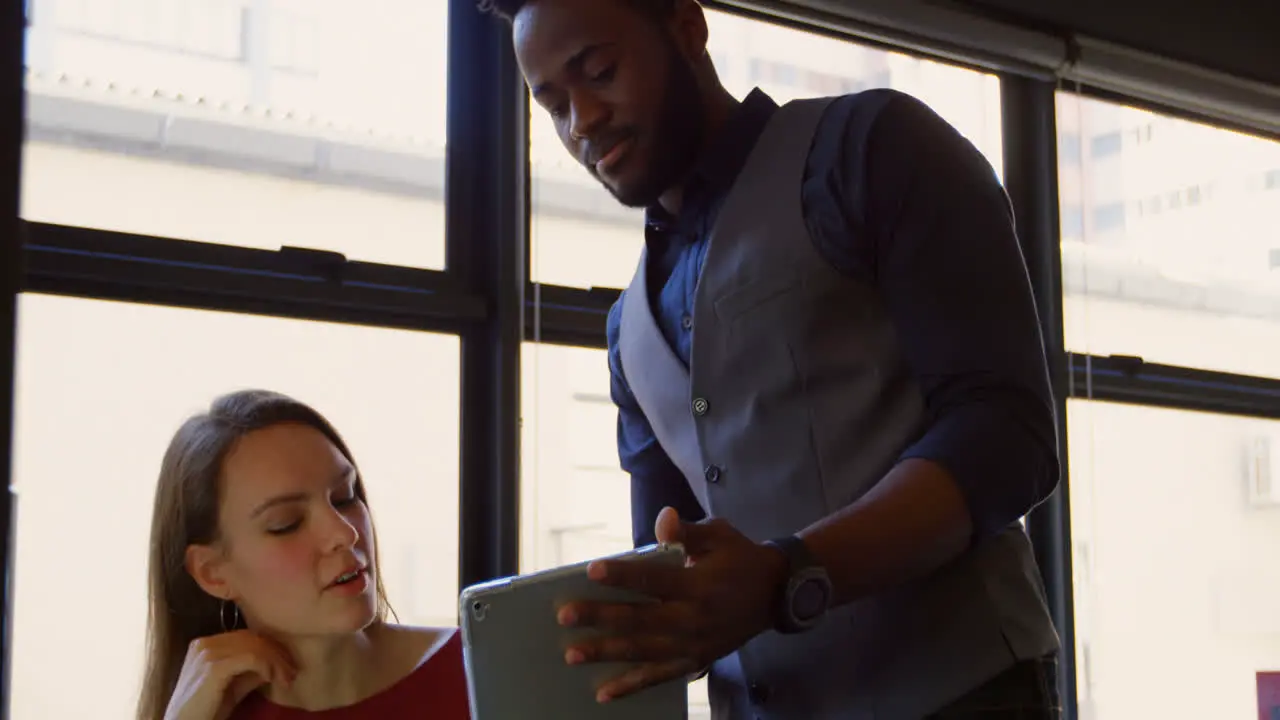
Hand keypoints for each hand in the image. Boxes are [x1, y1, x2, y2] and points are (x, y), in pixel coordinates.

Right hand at [163, 630, 296, 719]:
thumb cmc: (206, 711)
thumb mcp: (233, 687)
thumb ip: (251, 672)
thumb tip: (276, 662)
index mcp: (205, 644)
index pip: (247, 636)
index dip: (271, 648)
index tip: (288, 666)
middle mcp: (204, 644)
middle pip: (252, 638)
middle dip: (277, 654)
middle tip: (292, 673)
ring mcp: (206, 653)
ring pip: (254, 646)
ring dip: (276, 662)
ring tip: (286, 678)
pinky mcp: (212, 667)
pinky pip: (250, 657)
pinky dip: (266, 666)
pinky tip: (271, 678)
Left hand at [558, 507, 786, 702]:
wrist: (776, 594)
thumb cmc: (741, 557)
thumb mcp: (719, 535)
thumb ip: (687, 531)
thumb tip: (663, 520)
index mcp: (698, 584)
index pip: (653, 579)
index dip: (622, 575)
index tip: (591, 571)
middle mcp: (694, 618)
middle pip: (640, 619)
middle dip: (600, 618)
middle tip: (565, 616)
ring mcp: (694, 644)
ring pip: (643, 652)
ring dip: (606, 653)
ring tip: (572, 653)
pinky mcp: (695, 661)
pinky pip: (659, 676)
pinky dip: (631, 685)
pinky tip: (604, 692)